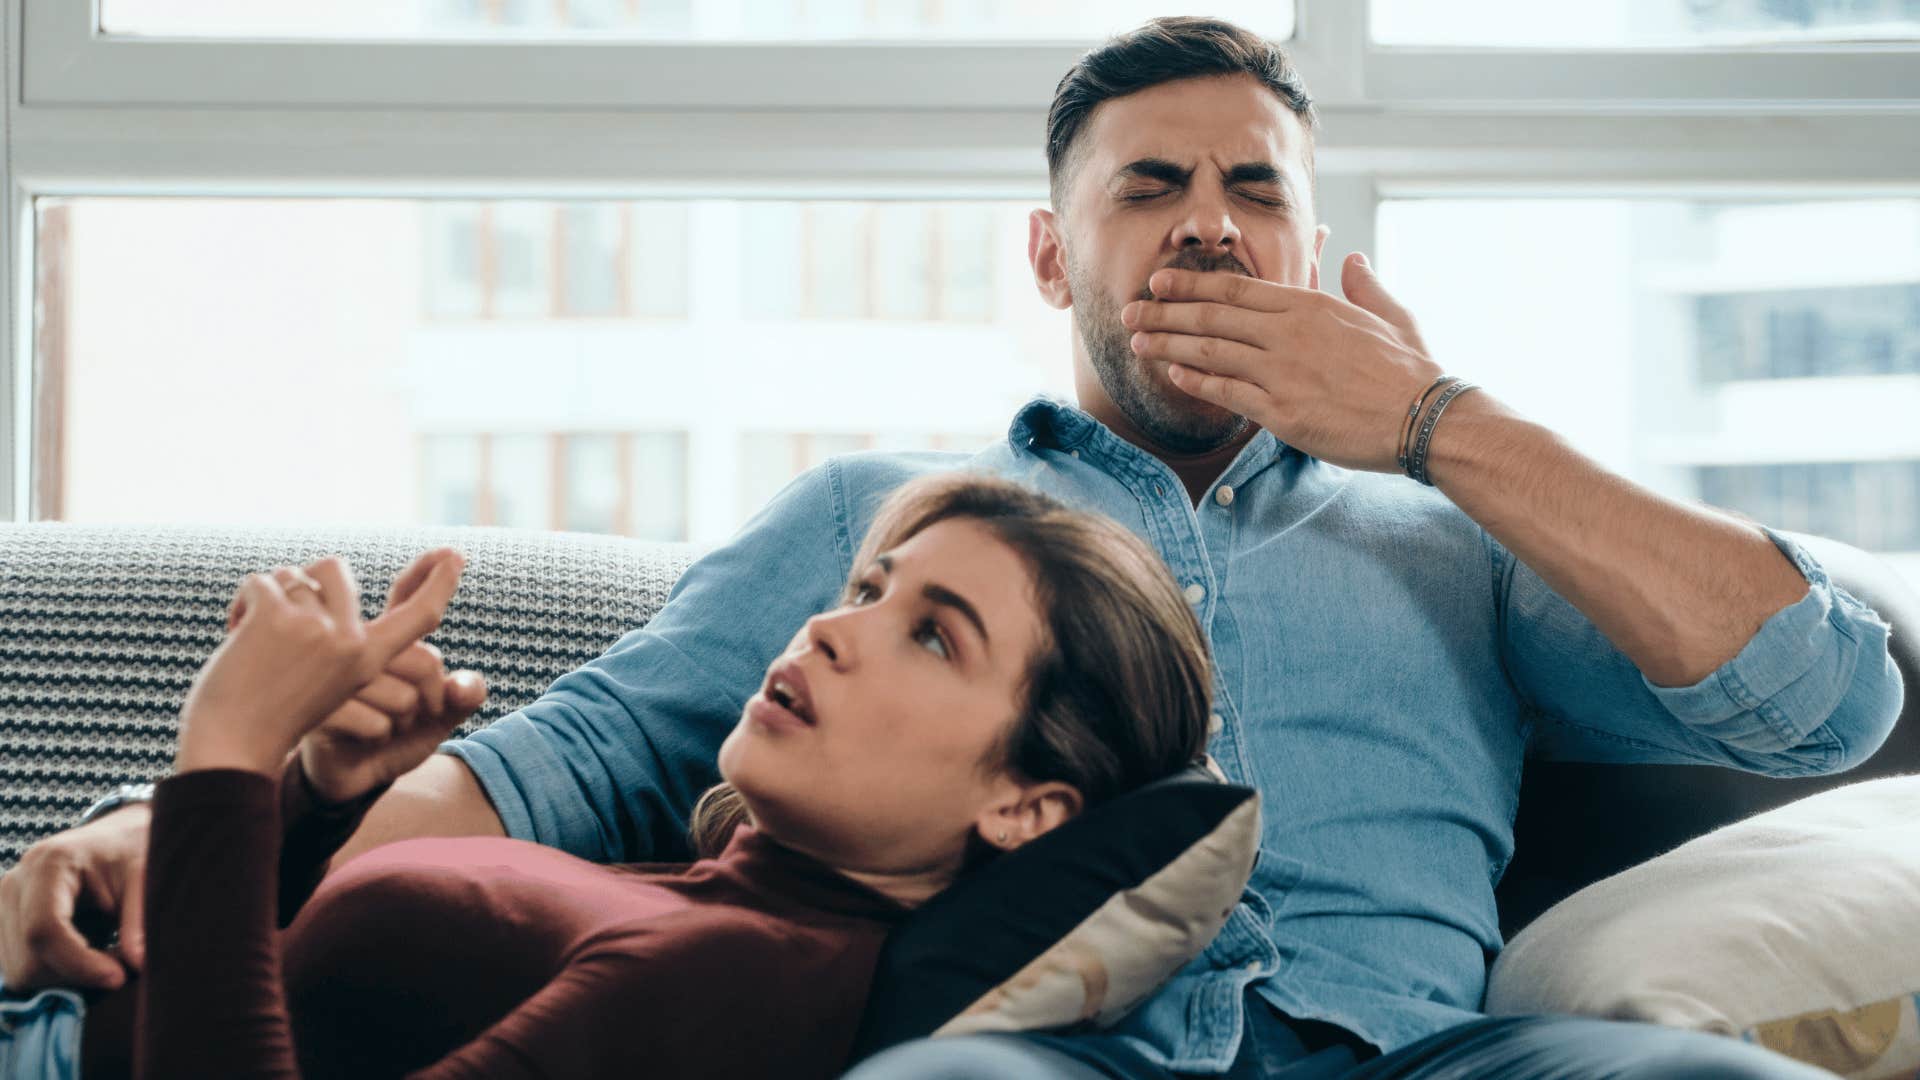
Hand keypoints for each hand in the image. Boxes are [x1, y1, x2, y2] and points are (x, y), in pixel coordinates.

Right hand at [0, 803, 150, 991]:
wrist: (116, 839)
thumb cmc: (132, 852)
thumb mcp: (146, 877)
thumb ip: (140, 920)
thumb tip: (137, 965)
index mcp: (49, 864)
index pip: (44, 930)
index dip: (79, 964)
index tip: (118, 978)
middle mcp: (14, 884)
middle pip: (27, 960)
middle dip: (77, 974)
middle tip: (122, 965)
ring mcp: (2, 906)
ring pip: (20, 972)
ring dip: (68, 978)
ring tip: (107, 956)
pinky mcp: (4, 925)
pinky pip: (20, 969)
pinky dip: (56, 974)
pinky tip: (86, 956)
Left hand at [175, 550, 465, 776]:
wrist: (232, 749)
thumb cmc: (271, 720)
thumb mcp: (323, 685)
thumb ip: (334, 644)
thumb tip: (311, 582)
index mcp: (369, 660)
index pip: (417, 615)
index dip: (438, 584)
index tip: (454, 556)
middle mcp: (350, 640)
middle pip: (337, 568)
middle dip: (304, 580)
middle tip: (279, 618)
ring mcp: (315, 627)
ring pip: (293, 573)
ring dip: (268, 596)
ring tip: (252, 635)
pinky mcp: (277, 617)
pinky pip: (258, 581)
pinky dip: (239, 604)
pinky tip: (234, 635)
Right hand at [298, 551, 488, 805]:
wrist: (346, 775)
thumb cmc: (394, 735)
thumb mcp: (438, 715)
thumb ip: (463, 695)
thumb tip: (468, 686)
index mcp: (385, 641)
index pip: (407, 599)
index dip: (428, 576)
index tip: (451, 553)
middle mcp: (360, 651)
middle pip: (424, 660)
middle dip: (434, 696)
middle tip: (423, 713)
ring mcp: (338, 679)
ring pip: (403, 697)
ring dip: (406, 722)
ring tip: (386, 727)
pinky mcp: (320, 710)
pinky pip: (375, 723)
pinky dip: (381, 738)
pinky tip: (364, 739)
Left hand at [1122, 254, 1443, 472]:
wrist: (1425, 418)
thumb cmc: (1411, 370)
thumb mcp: (1392, 315)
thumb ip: (1364, 286)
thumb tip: (1352, 258)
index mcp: (1311, 307)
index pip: (1236, 290)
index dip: (1191, 285)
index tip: (1159, 282)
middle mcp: (1290, 335)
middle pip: (1212, 317)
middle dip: (1164, 312)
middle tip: (1129, 310)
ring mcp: (1283, 373)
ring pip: (1211, 352)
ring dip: (1168, 344)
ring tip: (1136, 341)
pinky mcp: (1283, 413)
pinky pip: (1227, 393)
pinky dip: (1196, 382)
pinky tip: (1171, 374)